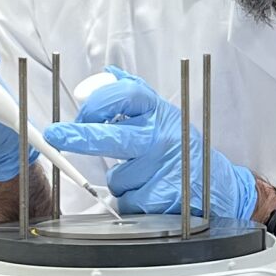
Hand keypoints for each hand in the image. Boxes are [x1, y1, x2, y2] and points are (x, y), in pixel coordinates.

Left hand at [45, 66, 256, 220]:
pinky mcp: (164, 197)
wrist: (220, 186)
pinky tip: (152, 192)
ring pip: (117, 178)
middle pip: (114, 137)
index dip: (97, 102)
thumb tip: (108, 73)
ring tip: (146, 176)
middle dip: (80, 137)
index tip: (79, 112)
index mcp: (159, 112)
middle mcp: (163, 137)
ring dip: (123, 181)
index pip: (125, 95)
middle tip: (56, 136)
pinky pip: (128, 201)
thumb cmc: (182, 148)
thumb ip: (134, 96)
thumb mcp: (162, 115)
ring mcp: (164, 169)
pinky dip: (133, 201)